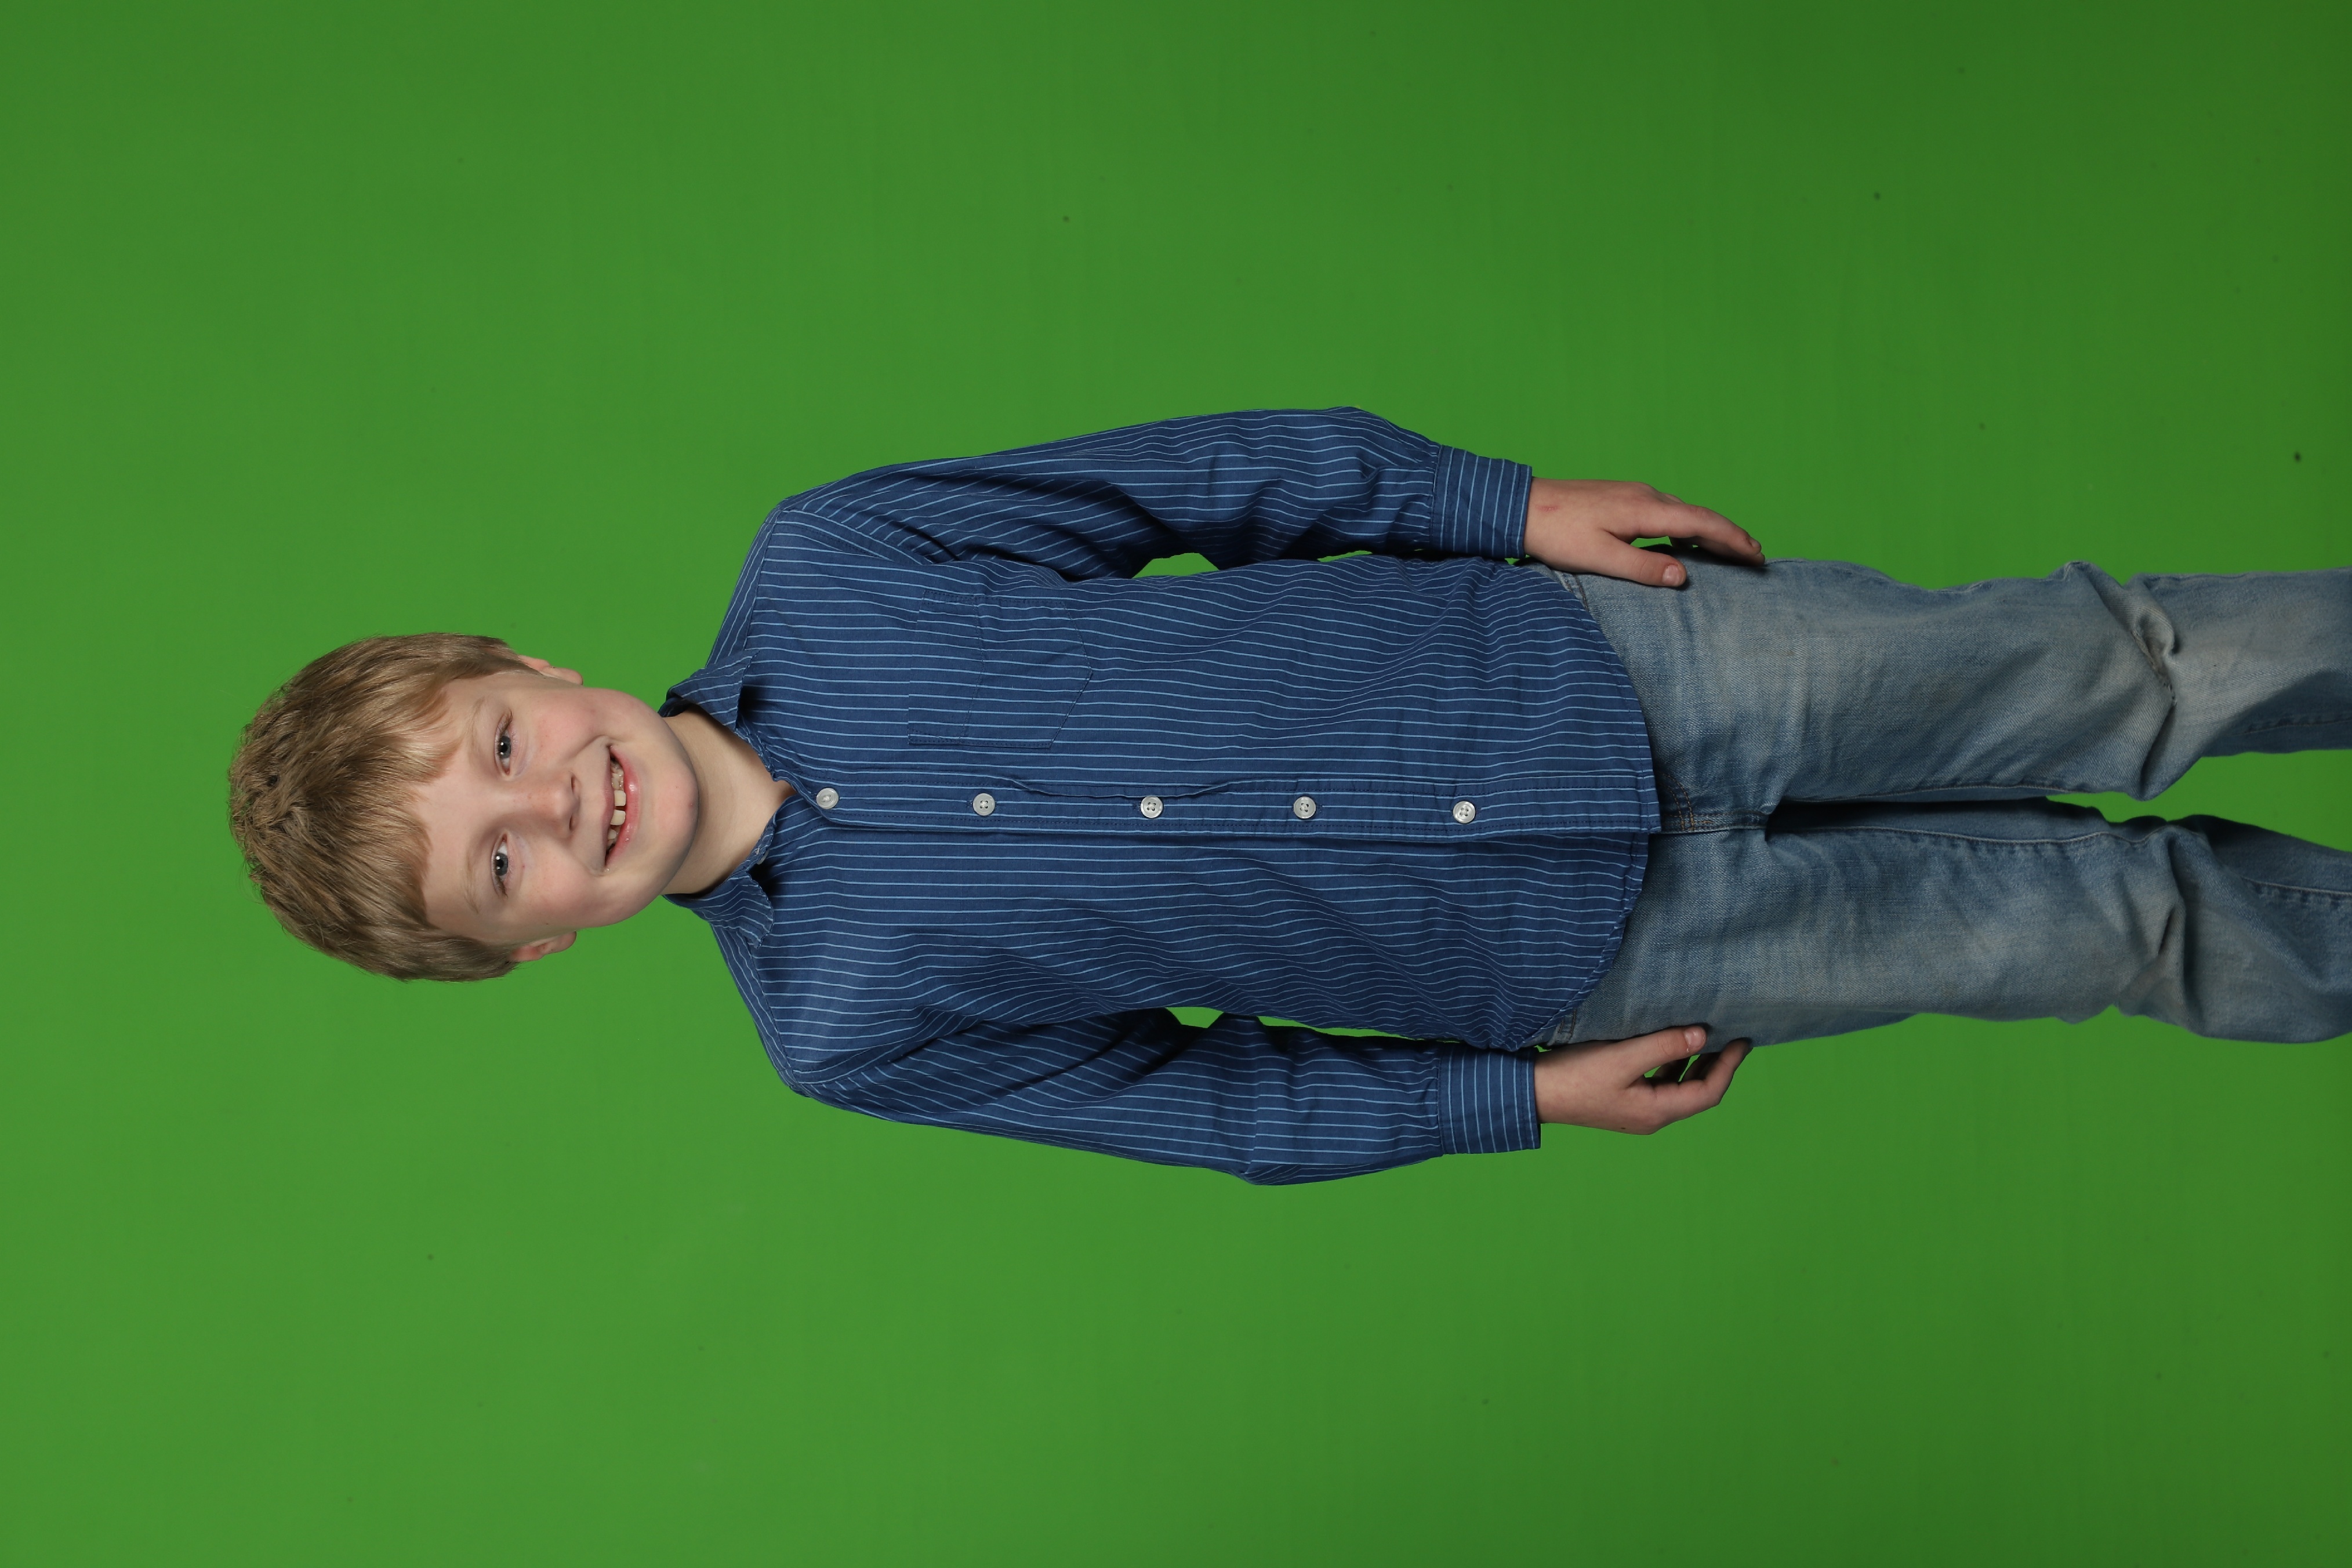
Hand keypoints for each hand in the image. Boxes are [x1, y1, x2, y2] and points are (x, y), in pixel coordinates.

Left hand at [1521, 479, 1761, 586]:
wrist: (1521, 506)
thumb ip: (1642, 568)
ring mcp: (1634, 494)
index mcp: (1644, 509)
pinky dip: (1687, 526)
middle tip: (1756, 555)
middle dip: (1729, 535)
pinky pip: (1666, 512)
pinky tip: (1687, 541)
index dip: (1732, 539)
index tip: (1756, 554)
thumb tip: (1683, 576)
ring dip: (1709, 530)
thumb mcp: (1599, 558)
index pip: (1701, 523)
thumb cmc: (1556, 533)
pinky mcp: (1622, 498)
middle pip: (1699, 515)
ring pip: (1683, 512)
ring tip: (1730, 549)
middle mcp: (1645, 495)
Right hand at [1533, 1026, 1752, 1133]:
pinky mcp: (1624, 1099)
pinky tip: (1672, 1044)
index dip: (1729, 1066)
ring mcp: (1637, 1109)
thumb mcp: (1623, 1058)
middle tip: (1733, 1036)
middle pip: (1697, 1092)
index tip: (1742, 1040)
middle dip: (1718, 1065)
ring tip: (1708, 1036)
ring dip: (1695, 1063)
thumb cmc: (1575, 1077)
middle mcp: (1651, 1115)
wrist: (1533, 1092)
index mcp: (1656, 1111)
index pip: (1708, 1092)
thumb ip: (1664, 1046)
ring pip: (1678, 1086)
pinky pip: (1659, 1082)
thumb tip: (1701, 1035)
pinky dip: (1673, 1064)